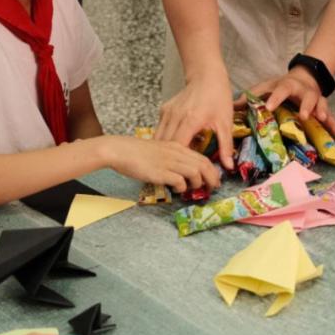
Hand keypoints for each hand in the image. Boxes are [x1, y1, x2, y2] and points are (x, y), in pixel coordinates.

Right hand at [104, 135, 220, 192]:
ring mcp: (169, 161)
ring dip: (198, 183)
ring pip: (195, 172)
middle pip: (203, 164)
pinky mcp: (160, 171)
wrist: (120, 149)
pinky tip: (177, 189)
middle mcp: (176, 152)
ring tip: (195, 189)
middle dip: (211, 178)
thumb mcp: (160, 149)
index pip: (202, 157)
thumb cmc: (137, 151)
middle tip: (212, 188)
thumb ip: (173, 157)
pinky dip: (182, 187)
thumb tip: (183, 171)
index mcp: (178, 145)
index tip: (214, 179)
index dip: (212, 170)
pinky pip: (179, 180)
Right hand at [157, 72, 234, 168]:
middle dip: (171, 160)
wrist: (207, 75)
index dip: (180, 163)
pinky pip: (161, 129)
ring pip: (160, 138)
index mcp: (190, 120)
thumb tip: (229, 167)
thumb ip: (226, 145)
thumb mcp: (225, 122)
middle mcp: (175, 116)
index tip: (186, 174)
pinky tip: (172, 147)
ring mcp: (167, 112)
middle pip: (166, 145)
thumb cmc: (218, 97)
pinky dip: (165, 140)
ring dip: (165, 151)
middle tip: (179, 173)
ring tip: (173, 163)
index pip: (179, 147)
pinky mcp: (164, 110)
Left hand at [247, 67, 334, 137]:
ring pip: (321, 104)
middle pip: (307, 96)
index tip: (268, 107)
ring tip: (323, 120)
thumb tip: (232, 106)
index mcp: (288, 85)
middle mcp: (304, 91)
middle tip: (304, 116)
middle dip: (306, 105)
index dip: (275, 98)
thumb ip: (251, 96)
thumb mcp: (266, 87)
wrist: (305, 76)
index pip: (281, 89)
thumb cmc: (281, 86)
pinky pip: (330, 117)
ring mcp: (315, 99)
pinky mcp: (323, 108)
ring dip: (323, 112)